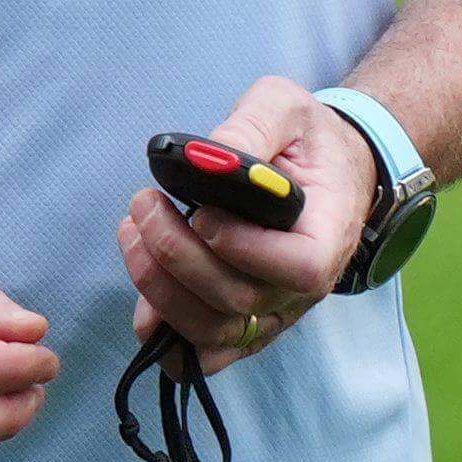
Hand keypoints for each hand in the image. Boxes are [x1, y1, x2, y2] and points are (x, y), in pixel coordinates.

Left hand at [119, 74, 374, 369]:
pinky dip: (166, 334)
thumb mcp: (286, 108)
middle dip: (178, 255)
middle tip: (145, 204)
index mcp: (327, 235)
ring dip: (160, 288)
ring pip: (213, 331)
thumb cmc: (307, 140)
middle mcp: (303, 289)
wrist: (324, 172)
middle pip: (240, 301)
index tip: (203, 213)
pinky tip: (142, 291)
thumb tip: (206, 157)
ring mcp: (272, 313)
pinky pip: (204, 353)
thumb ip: (250, 126)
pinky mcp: (243, 323)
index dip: (244, 248)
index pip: (298, 267)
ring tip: (133, 230)